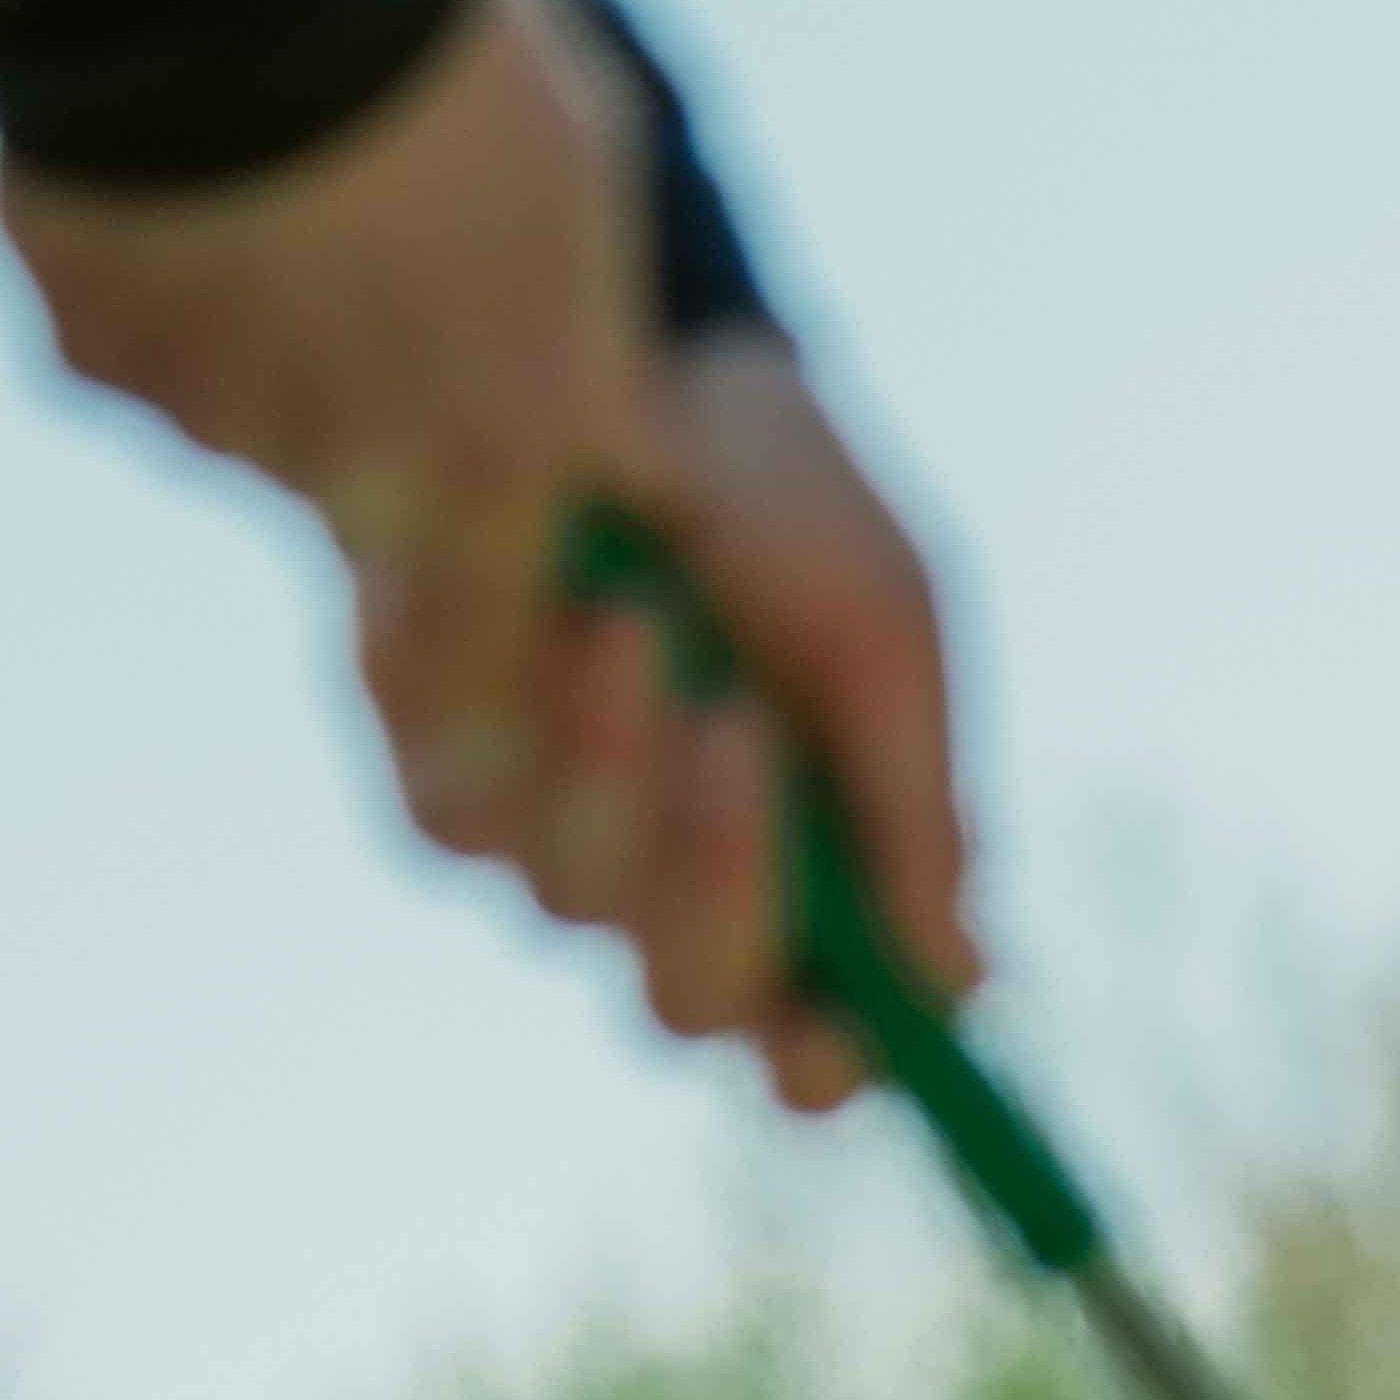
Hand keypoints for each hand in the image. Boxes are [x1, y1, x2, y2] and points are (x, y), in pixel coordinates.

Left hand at [0, 0, 975, 1102]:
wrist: (618, 344)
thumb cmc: (781, 494)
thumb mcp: (885, 632)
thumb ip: (915, 809)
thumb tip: (957, 979)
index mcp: (816, 875)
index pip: (818, 1045)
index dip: (825, 1054)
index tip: (832, 1017)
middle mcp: (684, 885)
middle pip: (692, 1001)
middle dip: (716, 877)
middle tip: (733, 731)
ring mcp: (556, 839)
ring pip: (568, 898)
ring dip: (602, 755)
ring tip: (624, 601)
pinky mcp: (441, 770)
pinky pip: (457, 814)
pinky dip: (505, 696)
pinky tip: (542, 583)